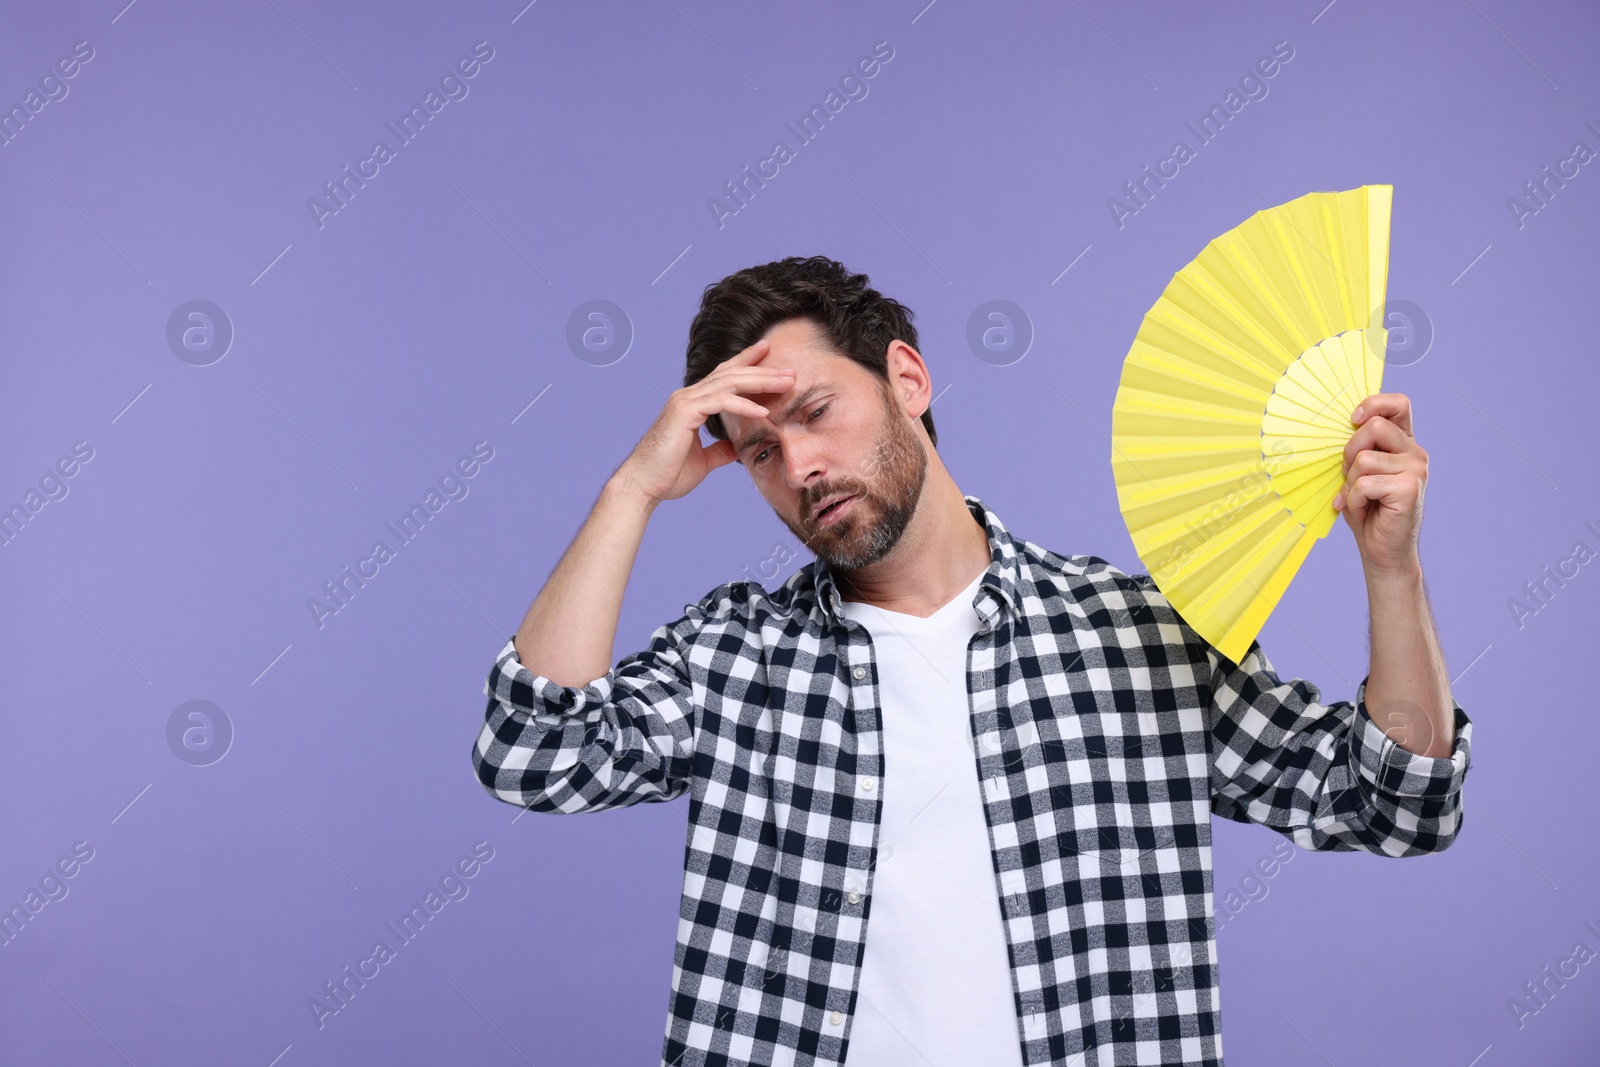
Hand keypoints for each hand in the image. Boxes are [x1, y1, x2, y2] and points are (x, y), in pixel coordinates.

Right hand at [614, 337, 793, 504]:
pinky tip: (763, 411)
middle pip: (731, 374)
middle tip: (790, 370)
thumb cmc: (668, 475)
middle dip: (762, 369)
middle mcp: (688, 395)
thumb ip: (720, 450)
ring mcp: (685, 400)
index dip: (747, 363)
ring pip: (729, 382)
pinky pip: (720, 401)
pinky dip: (744, 405)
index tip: (769, 354)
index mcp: (693, 403)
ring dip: (760, 381)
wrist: (644, 486)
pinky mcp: (684, 412)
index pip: (724, 376)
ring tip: (787, 383)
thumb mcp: (704, 461)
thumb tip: (737, 447)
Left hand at [1333, 392, 1426, 578]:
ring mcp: (1416, 469)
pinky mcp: (1409, 488)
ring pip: (1364, 459)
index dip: (1374, 404)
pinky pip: (1364, 483)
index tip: (1353, 419)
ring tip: (1359, 500)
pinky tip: (1362, 511)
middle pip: (1374, 427)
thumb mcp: (1357, 473)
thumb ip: (1358, 449)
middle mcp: (1415, 453)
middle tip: (1351, 478)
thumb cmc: (1367, 511)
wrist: (1382, 551)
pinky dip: (1353, 500)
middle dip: (1350, 453)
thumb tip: (1339, 427)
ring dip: (1350, 483)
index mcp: (1403, 444)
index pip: (1398, 404)